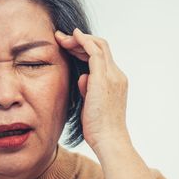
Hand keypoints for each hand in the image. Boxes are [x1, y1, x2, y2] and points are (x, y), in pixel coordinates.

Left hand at [55, 28, 129, 152]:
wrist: (109, 140)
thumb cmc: (100, 128)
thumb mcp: (91, 105)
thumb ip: (88, 89)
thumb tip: (81, 77)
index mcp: (116, 81)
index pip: (102, 56)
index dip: (85, 47)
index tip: (69, 46)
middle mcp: (117, 75)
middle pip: (101, 46)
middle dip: (80, 39)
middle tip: (61, 38)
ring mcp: (112, 76)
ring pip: (98, 46)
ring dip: (78, 39)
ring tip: (61, 38)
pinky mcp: (103, 79)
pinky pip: (94, 52)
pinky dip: (83, 42)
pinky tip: (71, 38)